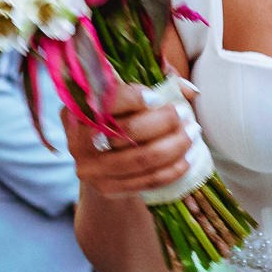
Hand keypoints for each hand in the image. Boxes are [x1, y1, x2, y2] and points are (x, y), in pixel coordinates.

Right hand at [63, 77, 200, 199]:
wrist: (100, 162)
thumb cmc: (117, 119)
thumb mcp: (126, 95)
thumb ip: (155, 83)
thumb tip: (190, 91)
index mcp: (78, 108)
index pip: (104, 101)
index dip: (132, 98)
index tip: (157, 97)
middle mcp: (79, 140)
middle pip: (127, 131)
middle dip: (164, 122)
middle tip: (184, 115)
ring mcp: (92, 168)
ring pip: (142, 158)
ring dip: (175, 146)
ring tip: (192, 134)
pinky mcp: (108, 188)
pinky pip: (147, 180)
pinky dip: (172, 169)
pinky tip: (187, 158)